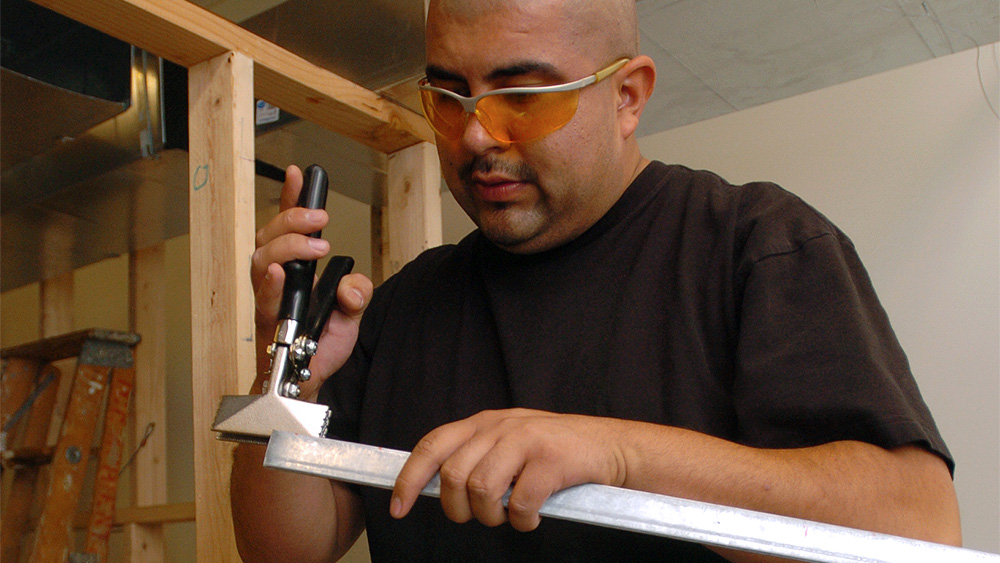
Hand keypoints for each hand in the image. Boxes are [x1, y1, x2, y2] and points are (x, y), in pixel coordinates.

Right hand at [250, 165, 373, 398]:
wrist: (309, 381)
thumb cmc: (321, 346)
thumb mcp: (351, 314)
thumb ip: (357, 293)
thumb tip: (351, 285)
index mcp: (296, 270)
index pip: (289, 227)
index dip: (291, 198)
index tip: (299, 173)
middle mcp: (276, 279)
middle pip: (269, 235)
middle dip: (293, 219)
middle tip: (321, 219)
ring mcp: (268, 299)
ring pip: (261, 258)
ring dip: (287, 245)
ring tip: (314, 245)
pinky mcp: (265, 322)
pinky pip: (261, 298)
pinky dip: (270, 283)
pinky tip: (280, 272)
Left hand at [389, 409, 626, 531]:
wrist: (610, 447)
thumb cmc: (556, 451)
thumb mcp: (509, 441)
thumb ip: (476, 455)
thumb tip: (438, 487)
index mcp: (484, 422)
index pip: (432, 446)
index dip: (410, 478)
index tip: (398, 507)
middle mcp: (500, 426)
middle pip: (453, 476)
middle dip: (458, 509)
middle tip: (479, 517)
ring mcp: (526, 440)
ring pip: (481, 490)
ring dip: (491, 516)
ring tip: (508, 516)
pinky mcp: (551, 460)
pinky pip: (519, 503)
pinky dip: (522, 521)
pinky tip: (532, 517)